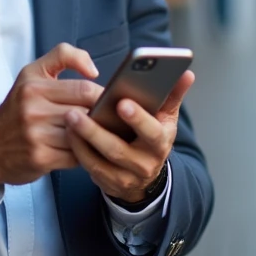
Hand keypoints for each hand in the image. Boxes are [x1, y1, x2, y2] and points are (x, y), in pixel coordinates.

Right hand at [0, 44, 104, 187]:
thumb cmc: (17, 109)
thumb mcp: (32, 73)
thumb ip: (63, 56)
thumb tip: (93, 70)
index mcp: (34, 85)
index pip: (84, 89)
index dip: (103, 96)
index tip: (109, 101)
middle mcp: (32, 108)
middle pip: (86, 112)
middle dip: (102, 117)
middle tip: (110, 119)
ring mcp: (36, 135)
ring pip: (83, 135)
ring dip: (95, 136)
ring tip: (101, 134)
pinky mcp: (40, 158)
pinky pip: (76, 156)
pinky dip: (85, 153)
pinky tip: (85, 150)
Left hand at [64, 70, 195, 203]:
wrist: (145, 176)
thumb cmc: (152, 136)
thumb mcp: (166, 117)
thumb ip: (173, 95)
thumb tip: (187, 73)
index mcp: (161, 143)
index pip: (152, 132)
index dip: (138, 119)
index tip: (122, 102)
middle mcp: (145, 163)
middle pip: (118, 149)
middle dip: (96, 131)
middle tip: (77, 112)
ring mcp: (125, 177)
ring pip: (100, 160)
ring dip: (82, 139)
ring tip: (68, 117)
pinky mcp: (108, 183)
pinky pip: (89, 167)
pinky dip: (77, 150)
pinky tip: (67, 132)